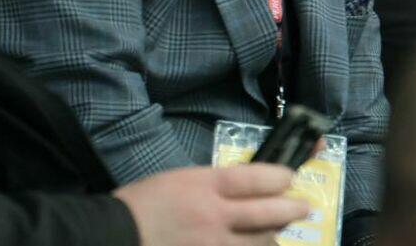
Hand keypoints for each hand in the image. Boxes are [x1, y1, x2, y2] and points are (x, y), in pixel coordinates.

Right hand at [114, 164, 309, 245]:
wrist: (112, 237)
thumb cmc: (141, 205)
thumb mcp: (178, 180)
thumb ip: (211, 185)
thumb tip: (242, 190)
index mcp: (205, 185)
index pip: (256, 178)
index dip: (280, 177)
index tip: (289, 178)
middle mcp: (214, 215)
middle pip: (268, 211)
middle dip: (292, 208)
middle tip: (303, 207)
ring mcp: (212, 245)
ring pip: (260, 241)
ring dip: (273, 236)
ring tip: (278, 232)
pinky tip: (257, 245)